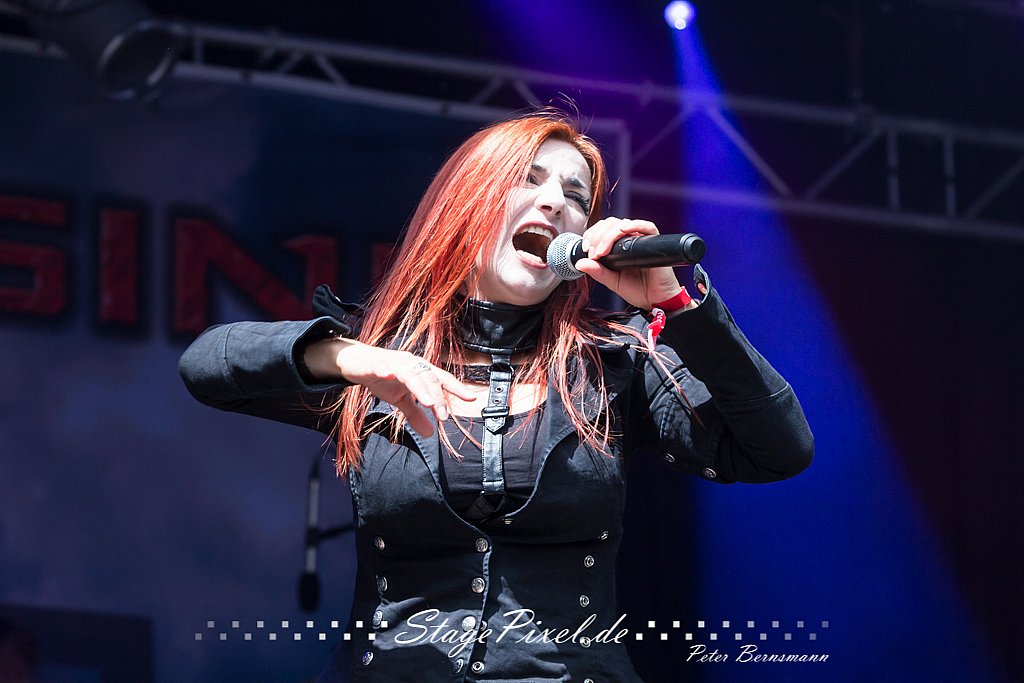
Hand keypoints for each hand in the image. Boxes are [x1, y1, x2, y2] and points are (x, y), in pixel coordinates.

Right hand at [304, 339, 474, 435]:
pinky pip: (381, 366)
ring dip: (419, 387)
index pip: (441, 379)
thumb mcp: (400, 398)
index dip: (457, 388)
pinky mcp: (374, 362)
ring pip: (410, 373)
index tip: (472, 398)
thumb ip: (415, 413)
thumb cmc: (382, 376)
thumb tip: (430, 433)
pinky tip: (389, 376)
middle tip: (443, 417)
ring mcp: (393, 361)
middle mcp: (410, 363)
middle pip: (428, 378)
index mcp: (419, 370)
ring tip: (427, 402)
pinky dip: (386, 370)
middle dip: (437, 397)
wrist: (356, 362)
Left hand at [574, 218, 685, 309]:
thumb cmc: (638, 290)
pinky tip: (623, 232)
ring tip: (602, 252)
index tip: (586, 249)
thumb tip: (579, 263)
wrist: (656, 301)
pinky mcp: (655, 243)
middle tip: (593, 253)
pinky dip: (634, 225)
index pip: (603, 229)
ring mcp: (642, 239)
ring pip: (623, 223)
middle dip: (597, 236)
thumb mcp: (612, 281)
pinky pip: (647, 227)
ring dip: (608, 234)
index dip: (591, 234)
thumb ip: (597, 271)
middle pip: (610, 223)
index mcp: (619, 246)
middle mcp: (630, 239)